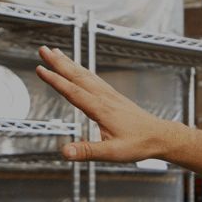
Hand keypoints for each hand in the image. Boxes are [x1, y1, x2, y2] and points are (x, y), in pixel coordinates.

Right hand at [35, 46, 187, 162]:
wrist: (160, 136)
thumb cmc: (139, 144)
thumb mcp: (112, 153)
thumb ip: (87, 151)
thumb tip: (65, 151)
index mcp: (101, 109)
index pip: (73, 91)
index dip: (55, 80)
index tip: (40, 68)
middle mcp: (105, 98)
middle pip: (77, 76)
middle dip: (59, 62)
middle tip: (43, 49)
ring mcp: (110, 95)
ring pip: (86, 74)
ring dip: (69, 63)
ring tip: (56, 52)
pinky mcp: (114, 97)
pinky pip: (94, 78)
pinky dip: (82, 70)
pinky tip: (79, 69)